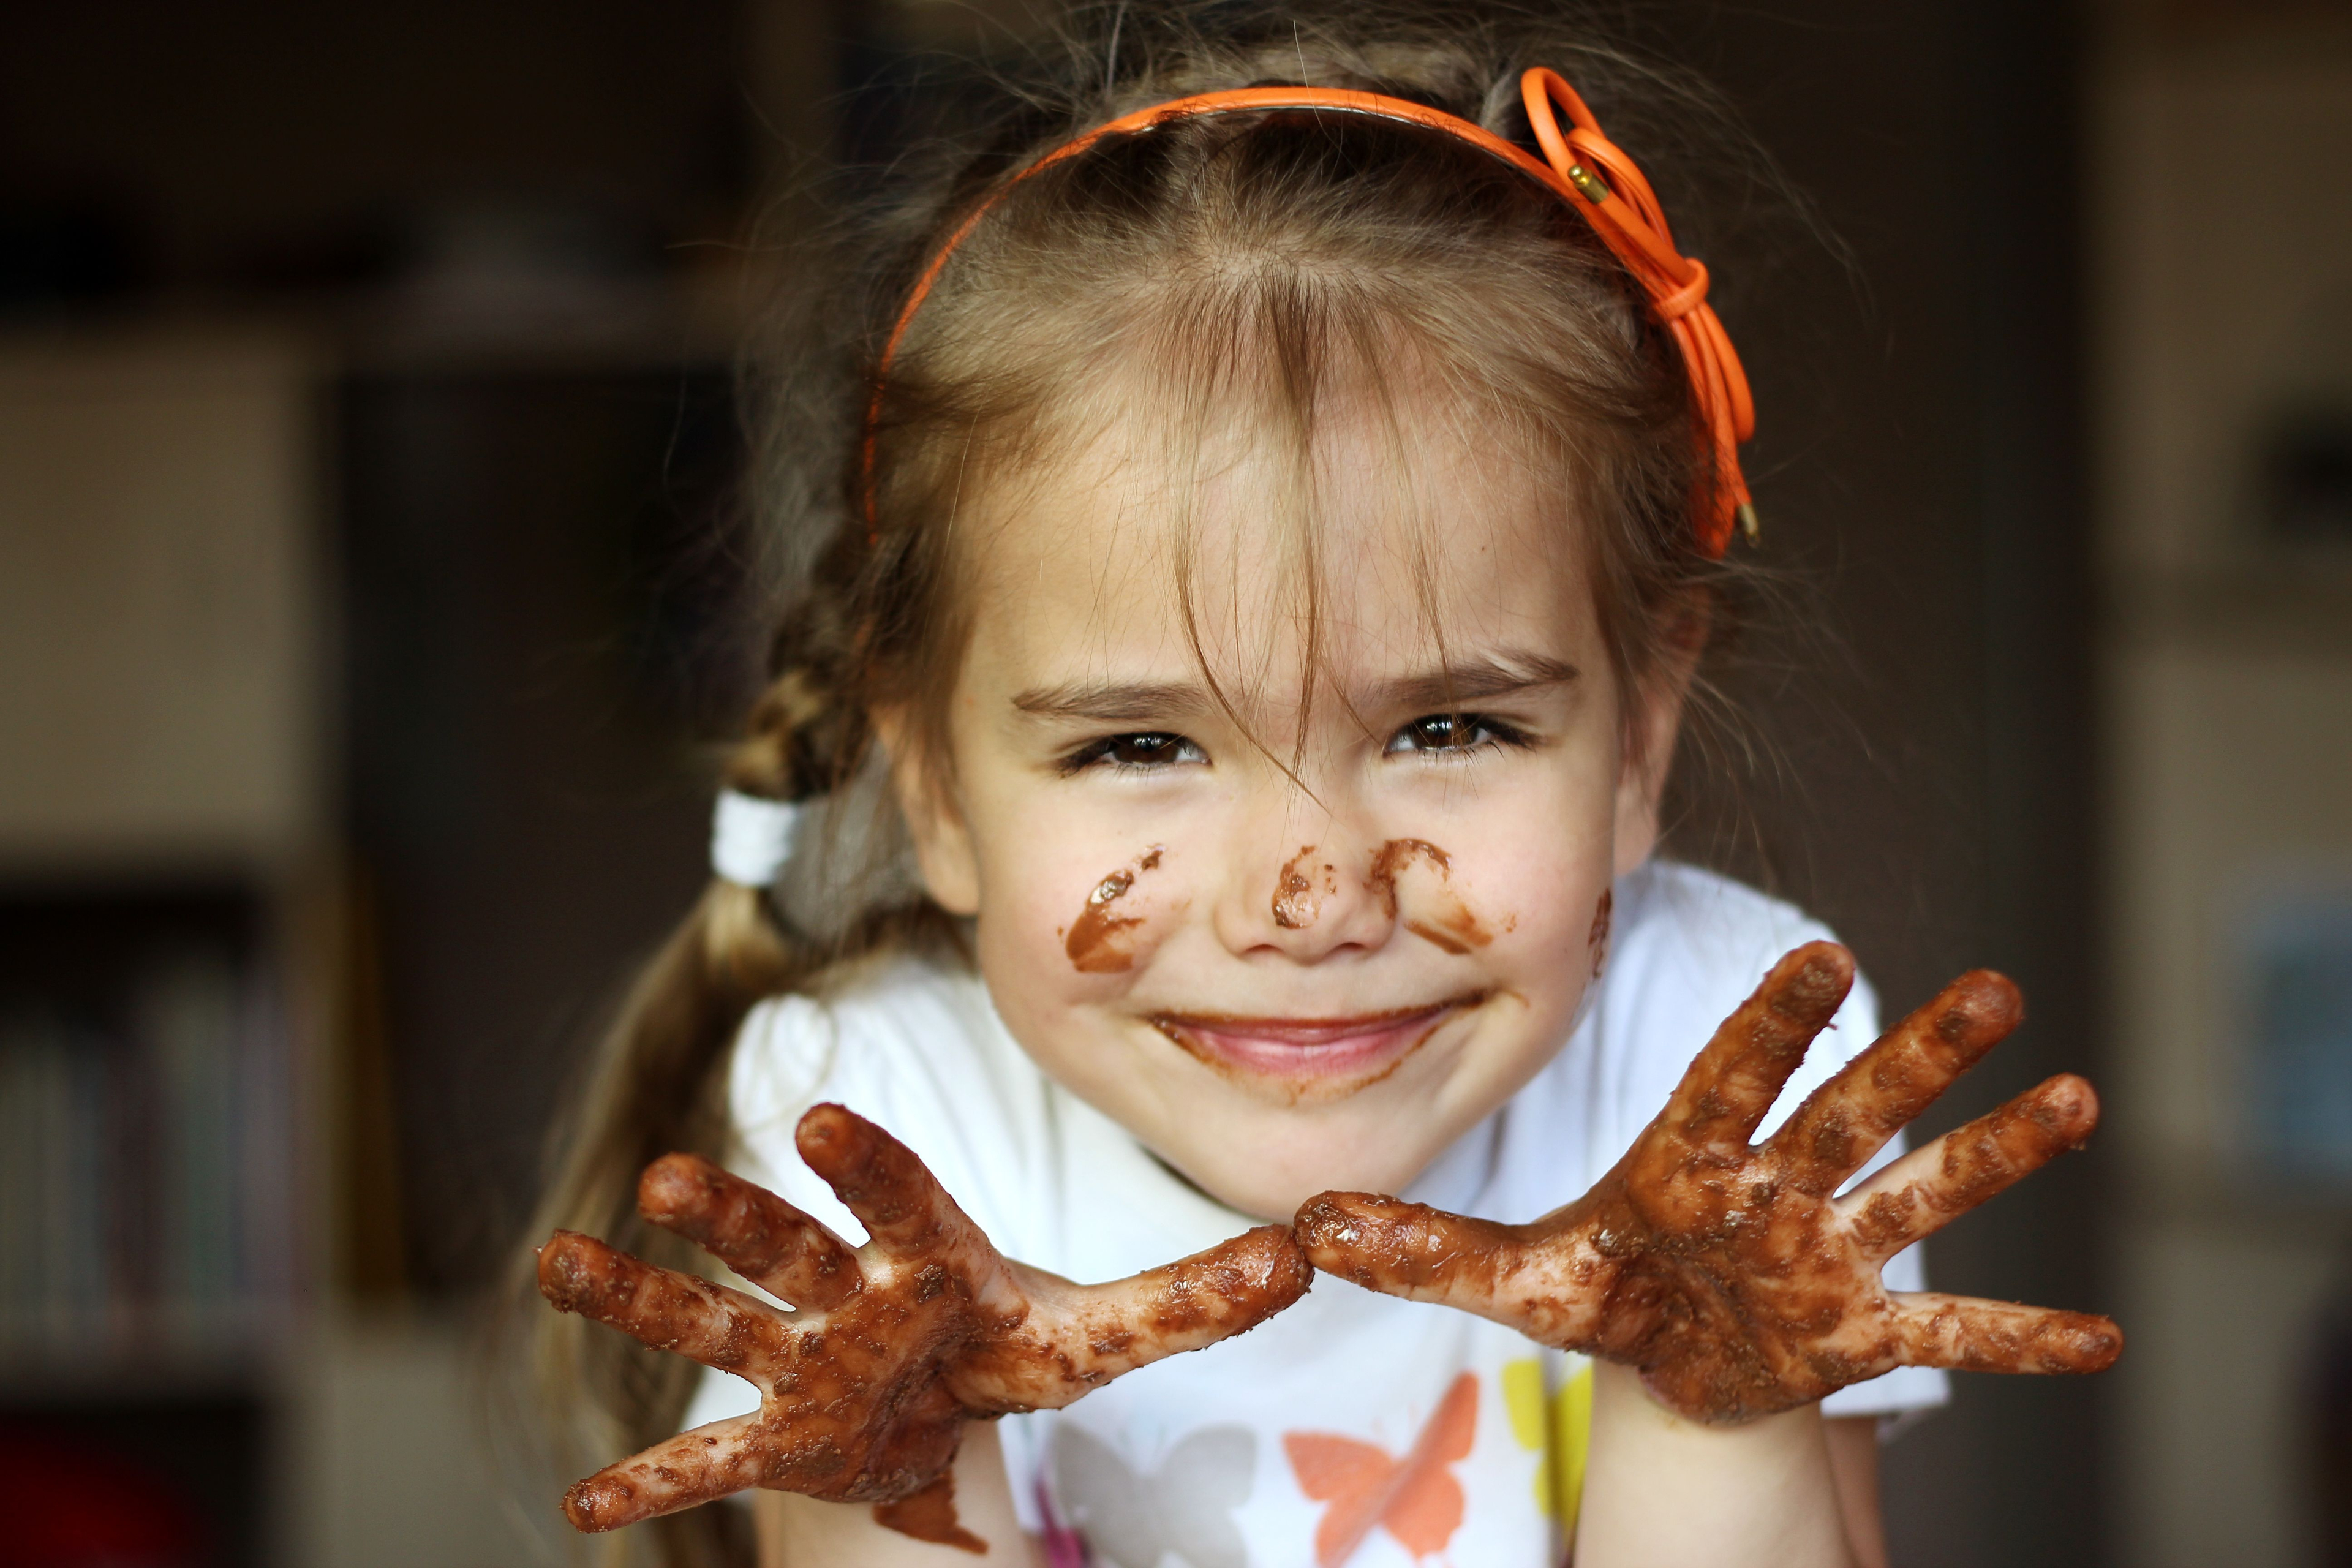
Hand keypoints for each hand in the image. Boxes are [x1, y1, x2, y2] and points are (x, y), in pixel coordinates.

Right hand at [538, 1103, 1309, 1547]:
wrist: (947, 1397)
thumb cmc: (1014, 1340)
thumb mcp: (1106, 1326)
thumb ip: (1195, 1294)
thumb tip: (1307, 1255)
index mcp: (927, 1259)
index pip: (898, 1199)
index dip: (866, 1164)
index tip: (824, 1118)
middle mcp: (848, 1297)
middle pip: (786, 1249)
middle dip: (734, 1217)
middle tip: (667, 1174)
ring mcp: (800, 1364)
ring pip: (716, 1325)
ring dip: (643, 1298)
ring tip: (560, 1260)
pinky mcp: (777, 1436)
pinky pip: (705, 1462)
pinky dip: (650, 1488)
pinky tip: (583, 1510)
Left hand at [1294, 941, 2121, 1423]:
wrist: (1671, 1357)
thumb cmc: (1606, 1289)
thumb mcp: (1508, 1275)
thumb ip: (1418, 1248)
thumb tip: (1303, 1229)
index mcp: (1694, 1154)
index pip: (1737, 1071)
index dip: (1777, 1019)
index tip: (1825, 949)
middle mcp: (1777, 1183)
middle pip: (1852, 1109)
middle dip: (1920, 1053)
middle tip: (1997, 989)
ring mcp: (1830, 1253)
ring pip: (1920, 1192)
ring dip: (1996, 1152)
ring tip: (2074, 1100)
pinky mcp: (1861, 1328)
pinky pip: (1949, 1333)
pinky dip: (2016, 1337)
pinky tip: (2102, 1338)